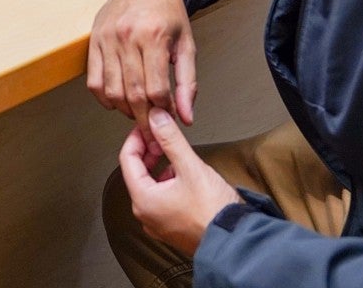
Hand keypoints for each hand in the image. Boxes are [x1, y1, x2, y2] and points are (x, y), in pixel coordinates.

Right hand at [88, 0, 197, 132]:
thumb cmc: (169, 13)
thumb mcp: (187, 44)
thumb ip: (188, 83)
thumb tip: (186, 118)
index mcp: (155, 37)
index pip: (156, 89)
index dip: (163, 110)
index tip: (169, 117)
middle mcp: (128, 37)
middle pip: (132, 93)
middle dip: (144, 118)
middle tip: (152, 129)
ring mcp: (107, 38)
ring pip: (111, 90)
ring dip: (124, 110)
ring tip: (137, 112)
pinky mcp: (93, 40)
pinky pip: (93, 80)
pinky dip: (104, 98)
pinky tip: (117, 101)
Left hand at [118, 111, 240, 256]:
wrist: (235, 243)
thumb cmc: (213, 211)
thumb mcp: (190, 167)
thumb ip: (170, 139)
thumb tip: (156, 118)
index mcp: (143, 200)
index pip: (127, 159)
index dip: (136, 137)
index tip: (148, 125)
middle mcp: (145, 214)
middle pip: (137, 173)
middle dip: (148, 152)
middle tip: (161, 137)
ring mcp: (157, 224)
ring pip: (149, 186)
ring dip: (158, 168)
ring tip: (175, 156)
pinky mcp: (171, 229)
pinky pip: (160, 200)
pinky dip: (166, 184)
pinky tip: (183, 178)